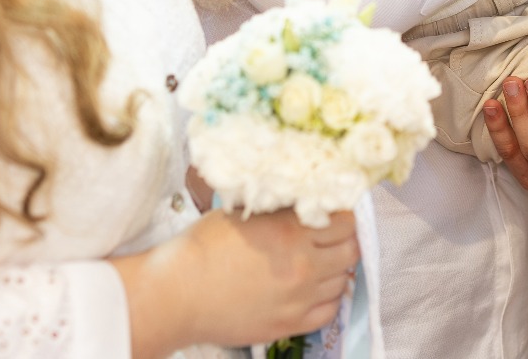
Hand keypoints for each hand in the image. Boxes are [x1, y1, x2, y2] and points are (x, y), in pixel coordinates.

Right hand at [119, 208, 359, 357]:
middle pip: (350, 250)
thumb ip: (281, 210)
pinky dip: (327, 297)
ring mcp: (298, 299)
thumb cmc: (202, 247)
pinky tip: (312, 288)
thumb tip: (305, 203)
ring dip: (335, 269)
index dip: (342, 214)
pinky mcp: (290, 325)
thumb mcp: (245, 213)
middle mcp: (303, 266)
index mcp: (291, 232)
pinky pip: (329, 311)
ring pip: (343, 280)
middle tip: (329, 236)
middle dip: (343, 239)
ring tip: (317, 262)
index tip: (333, 213)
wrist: (177, 294)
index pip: (345, 221)